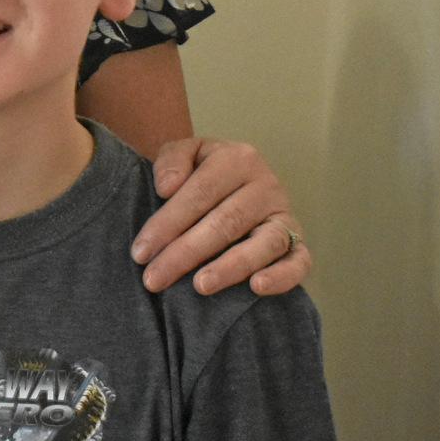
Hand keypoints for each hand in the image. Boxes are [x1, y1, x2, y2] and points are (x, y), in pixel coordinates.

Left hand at [134, 137, 310, 296]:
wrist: (235, 182)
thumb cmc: (201, 173)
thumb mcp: (185, 153)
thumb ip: (172, 160)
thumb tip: (166, 188)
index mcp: (237, 158)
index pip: (198, 194)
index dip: (167, 224)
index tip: (140, 253)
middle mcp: (266, 185)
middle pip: (224, 222)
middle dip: (185, 253)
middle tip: (154, 280)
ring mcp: (284, 215)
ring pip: (262, 243)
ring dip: (230, 267)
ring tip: (200, 286)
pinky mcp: (298, 243)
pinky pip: (299, 262)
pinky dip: (282, 276)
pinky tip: (257, 288)